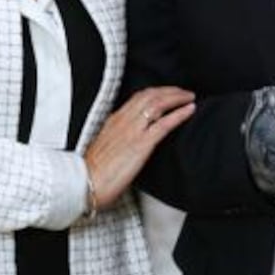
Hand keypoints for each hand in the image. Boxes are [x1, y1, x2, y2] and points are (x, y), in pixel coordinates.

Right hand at [85, 86, 194, 209]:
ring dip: (177, 98)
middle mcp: (124, 120)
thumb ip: (118, 136)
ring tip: (190, 98)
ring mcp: (133, 131)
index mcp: (115, 120)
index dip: (157, 92)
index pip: (139, 97)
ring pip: (158, 104)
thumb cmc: (94, 171)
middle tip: (185, 92)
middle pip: (151, 95)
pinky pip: (164, 124)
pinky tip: (190, 110)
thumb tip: (130, 138)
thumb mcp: (105, 145)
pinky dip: (179, 114)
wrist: (85, 183)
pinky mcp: (141, 145)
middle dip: (170, 91)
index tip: (169, 92)